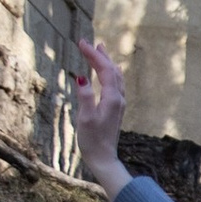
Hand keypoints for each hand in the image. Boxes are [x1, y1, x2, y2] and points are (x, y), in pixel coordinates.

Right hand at [70, 38, 129, 197]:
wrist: (104, 158)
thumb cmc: (93, 140)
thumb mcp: (85, 119)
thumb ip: (85, 97)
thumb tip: (82, 78)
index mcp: (112, 99)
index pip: (104, 70)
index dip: (93, 55)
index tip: (81, 43)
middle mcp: (119, 99)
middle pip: (112, 70)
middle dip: (100, 55)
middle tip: (89, 43)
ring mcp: (119, 104)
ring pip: (116, 76)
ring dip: (107, 62)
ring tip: (100, 50)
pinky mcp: (116, 109)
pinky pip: (116, 84)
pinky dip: (110, 73)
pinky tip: (107, 73)